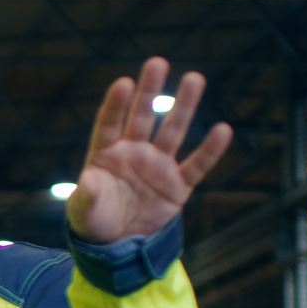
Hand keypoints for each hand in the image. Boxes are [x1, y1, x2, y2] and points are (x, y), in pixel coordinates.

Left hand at [68, 57, 233, 243]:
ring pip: (172, 131)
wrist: (119, 245)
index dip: (116, 105)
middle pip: (142, 117)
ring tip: (194, 78)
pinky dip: (210, 150)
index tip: (124, 83)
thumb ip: (87, 194)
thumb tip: (87, 179)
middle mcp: (133, 153)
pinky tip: (222, 129)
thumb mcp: (84, 211)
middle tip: (157, 62)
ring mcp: (157, 166)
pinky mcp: (178, 185)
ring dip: (183, 107)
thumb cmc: (95, 220)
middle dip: (149, 92)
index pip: (109, 124)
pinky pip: (197, 165)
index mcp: (105, 154)